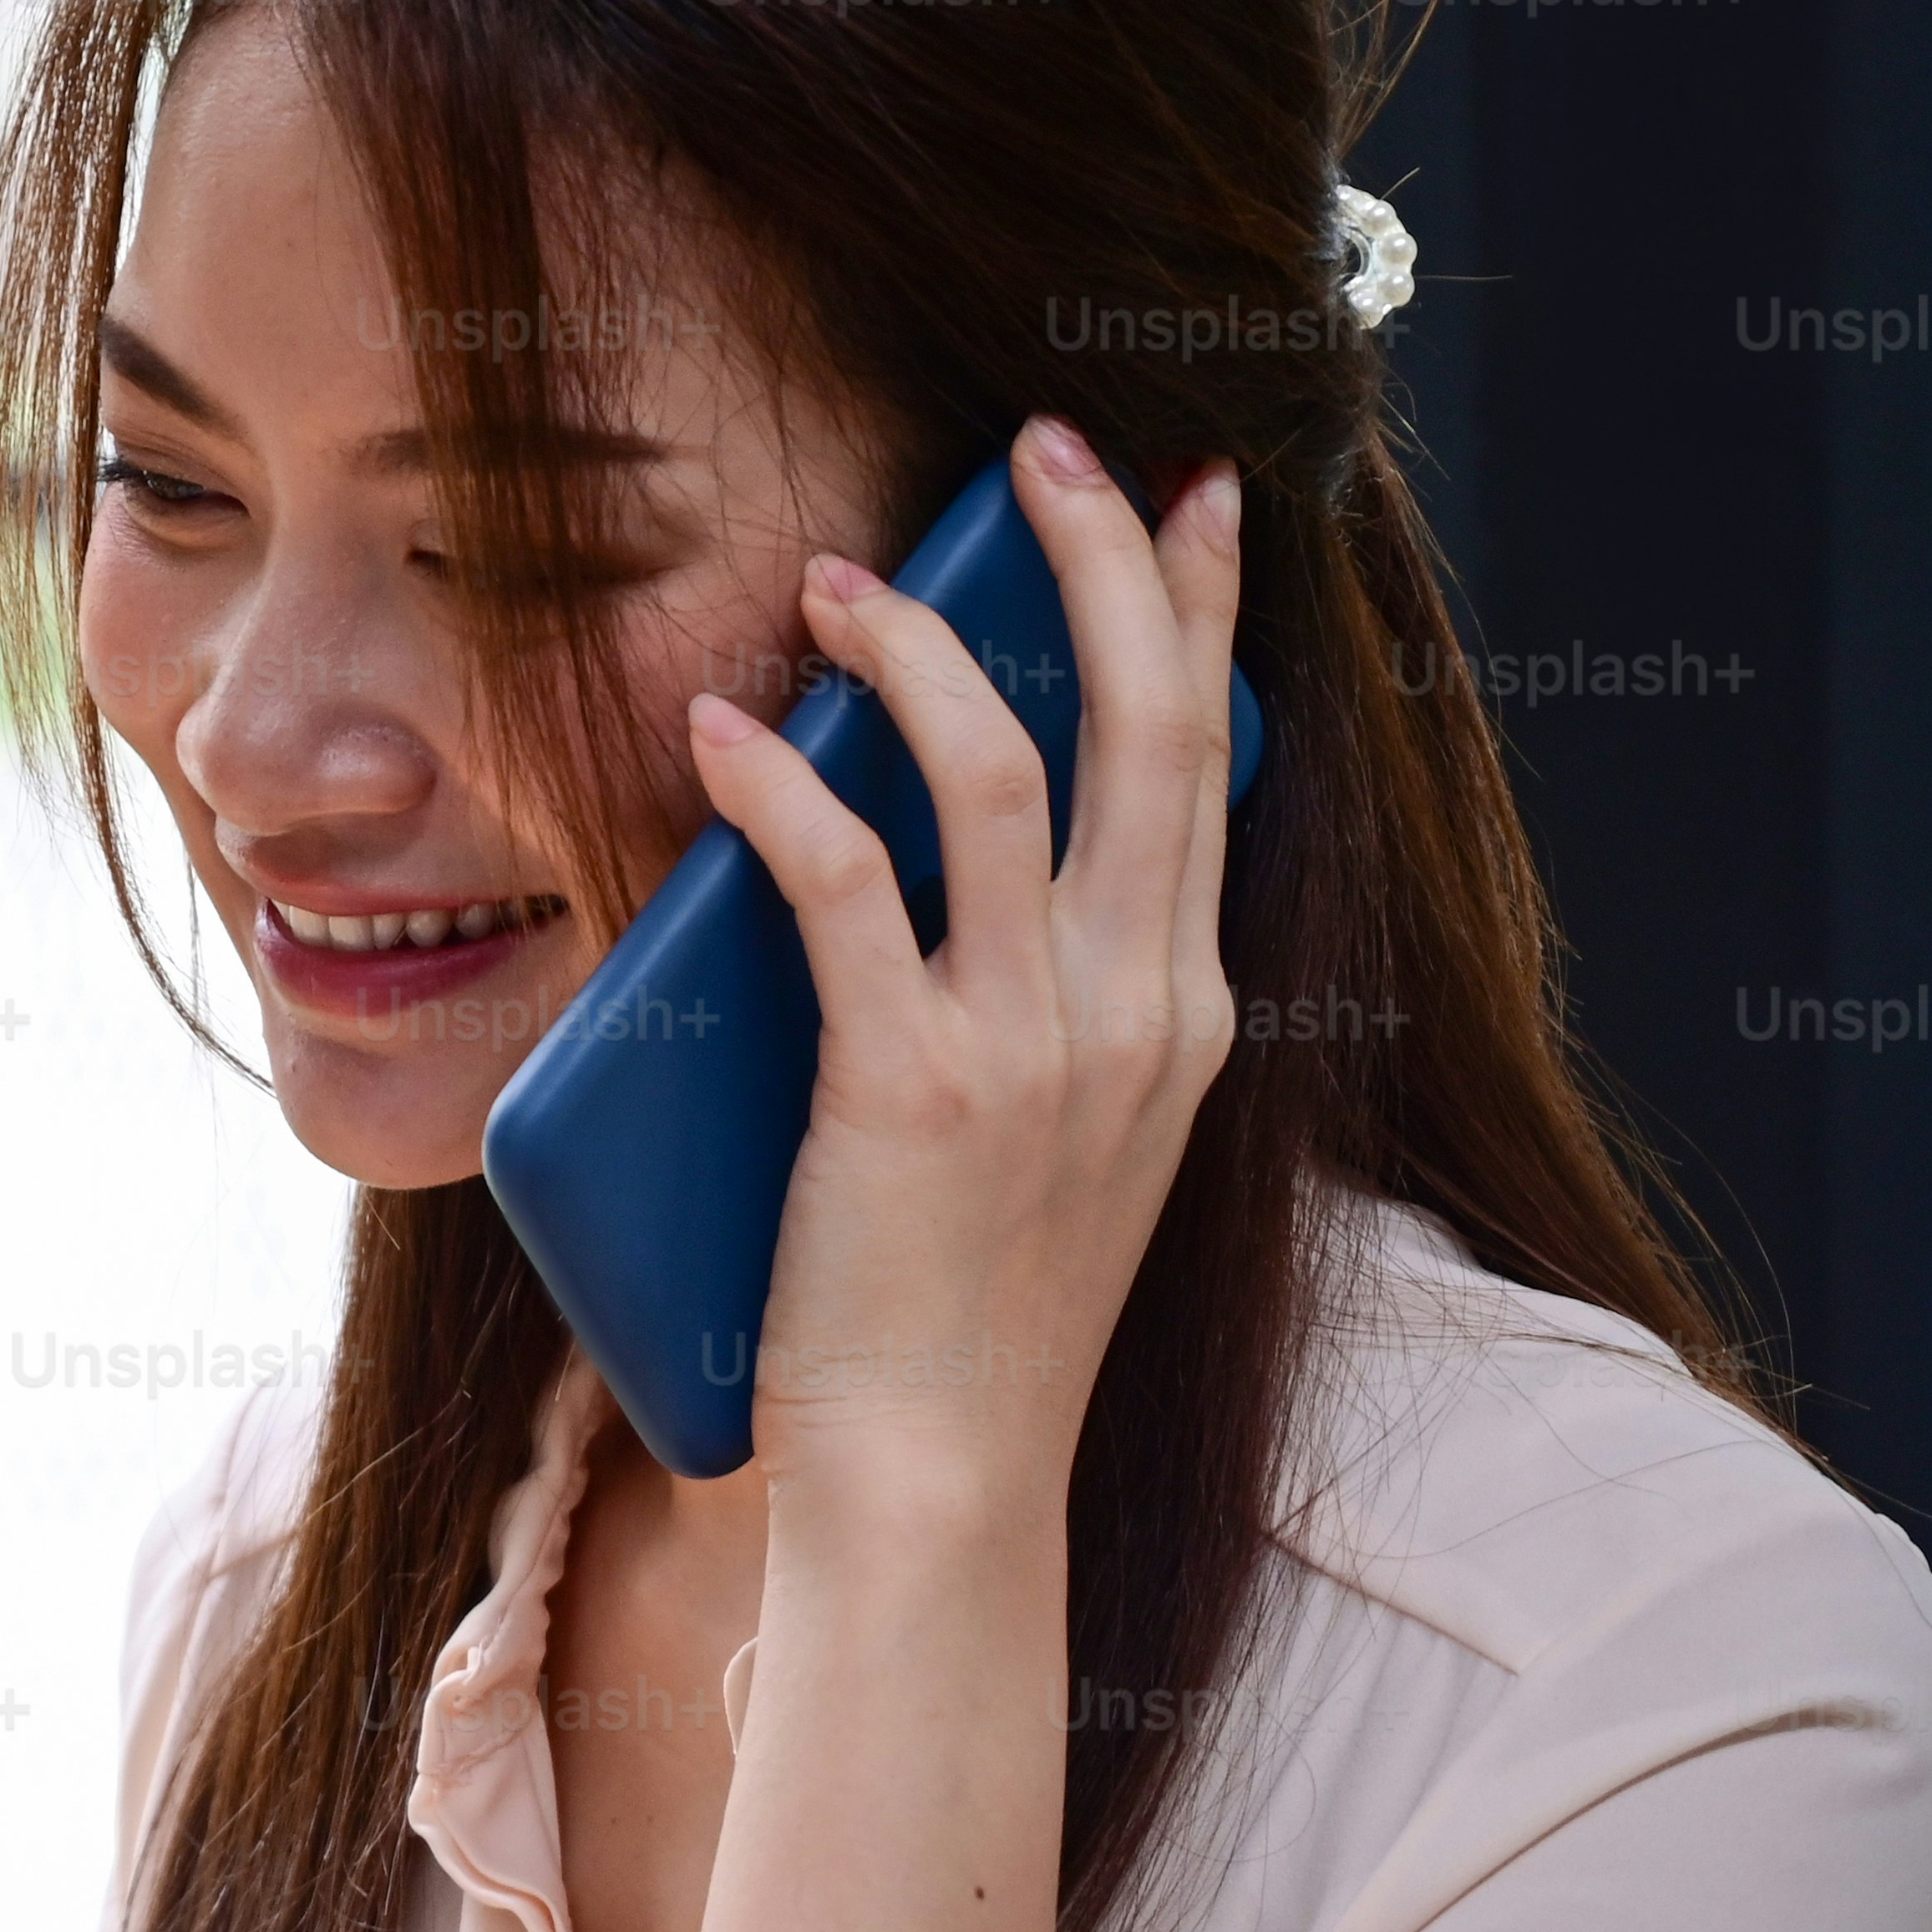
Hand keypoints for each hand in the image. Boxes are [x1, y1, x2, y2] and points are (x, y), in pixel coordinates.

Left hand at [692, 421, 1244, 1519]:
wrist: (942, 1483)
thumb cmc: (964, 1319)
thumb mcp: (1049, 1139)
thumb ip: (1024, 1005)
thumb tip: (910, 863)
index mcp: (1184, 1012)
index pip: (1210, 761)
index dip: (1198, 611)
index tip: (1184, 495)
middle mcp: (1139, 1008)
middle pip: (1147, 722)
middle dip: (1099, 560)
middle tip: (1042, 448)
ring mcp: (1036, 1047)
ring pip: (1006, 771)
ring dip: (916, 650)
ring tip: (832, 576)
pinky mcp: (913, 1089)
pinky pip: (846, 888)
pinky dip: (779, 792)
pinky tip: (721, 733)